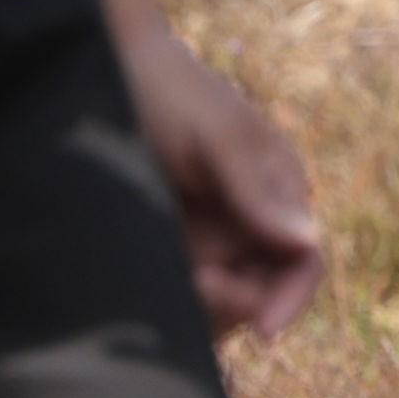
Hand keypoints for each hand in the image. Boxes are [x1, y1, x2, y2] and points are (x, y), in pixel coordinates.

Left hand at [71, 0, 329, 344]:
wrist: (92, 66)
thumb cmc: (163, 87)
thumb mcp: (215, 133)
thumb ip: (255, 186)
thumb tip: (306, 242)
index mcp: (275, 192)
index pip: (302, 261)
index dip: (290, 300)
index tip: (261, 330)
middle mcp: (244, 221)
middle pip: (259, 293)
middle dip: (232, 303)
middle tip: (192, 283)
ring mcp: (200, 236)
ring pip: (214, 303)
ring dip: (194, 307)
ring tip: (157, 275)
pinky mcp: (157, 246)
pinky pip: (170, 292)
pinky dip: (160, 300)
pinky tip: (136, 281)